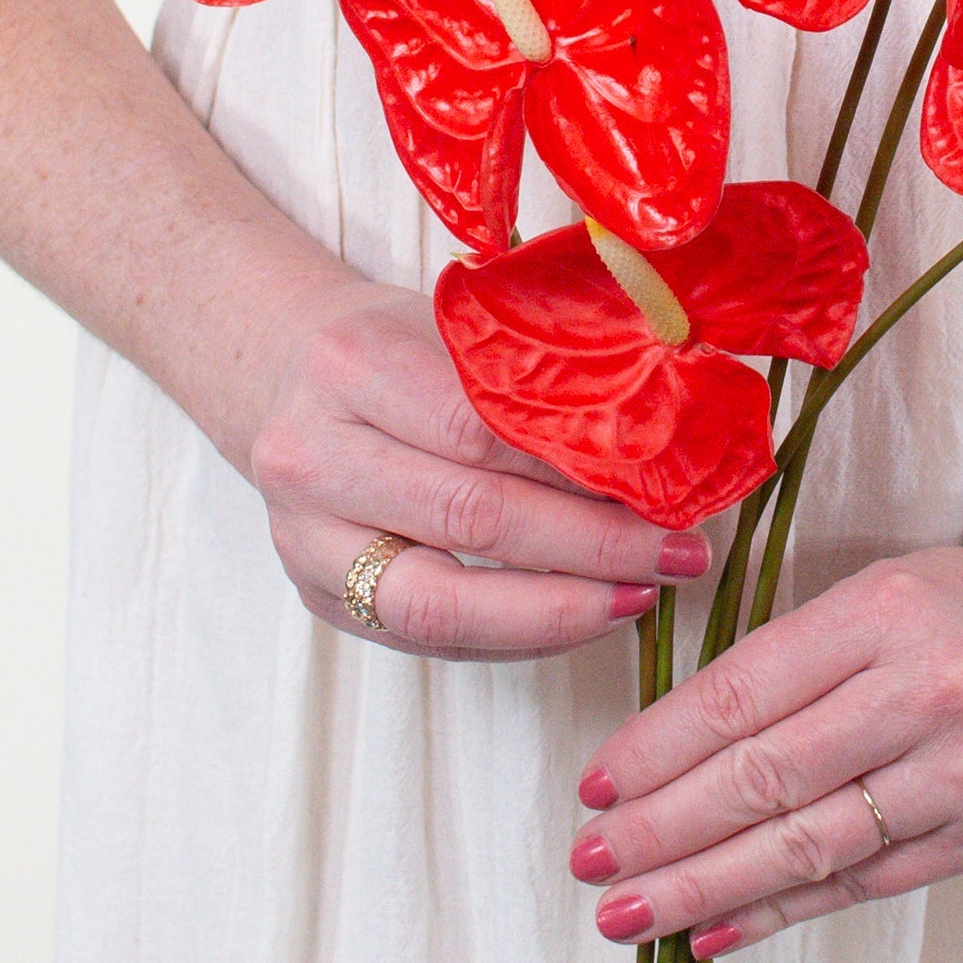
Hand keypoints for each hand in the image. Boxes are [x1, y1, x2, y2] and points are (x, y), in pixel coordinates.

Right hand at [247, 278, 710, 658]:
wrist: (283, 371)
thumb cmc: (394, 343)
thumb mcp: (453, 324)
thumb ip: (534, 372)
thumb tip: (663, 435)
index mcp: (353, 364)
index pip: (481, 429)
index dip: (579, 467)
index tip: (666, 483)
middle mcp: (314, 454)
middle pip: (470, 518)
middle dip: (591, 547)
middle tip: (679, 553)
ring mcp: (307, 536)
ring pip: (439, 602)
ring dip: (556, 611)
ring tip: (640, 598)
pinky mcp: (318, 596)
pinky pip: (428, 638)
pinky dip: (515, 635)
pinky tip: (583, 615)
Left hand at [566, 526, 962, 954]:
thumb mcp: (881, 592)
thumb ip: (792, 659)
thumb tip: (674, 744)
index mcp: (886, 612)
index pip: (746, 691)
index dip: (659, 746)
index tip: (596, 782)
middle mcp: (928, 693)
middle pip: (767, 776)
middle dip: (663, 828)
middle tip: (590, 858)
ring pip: (808, 844)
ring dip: (705, 887)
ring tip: (628, 912)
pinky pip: (863, 884)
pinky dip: (782, 911)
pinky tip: (716, 930)